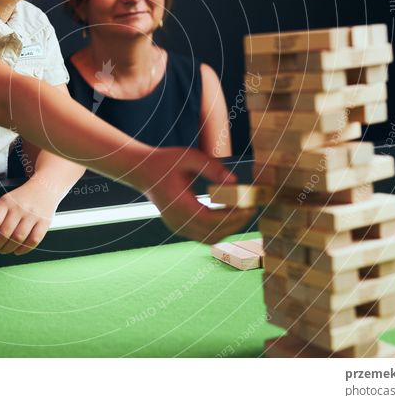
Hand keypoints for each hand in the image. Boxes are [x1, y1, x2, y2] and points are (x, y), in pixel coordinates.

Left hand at [0, 180, 57, 254]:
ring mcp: (33, 216)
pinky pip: (33, 240)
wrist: (45, 187)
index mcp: (7, 201)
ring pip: (18, 238)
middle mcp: (20, 208)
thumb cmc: (21, 198)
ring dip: (8, 249)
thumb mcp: (3, 203)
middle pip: (5, 232)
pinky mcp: (44, 223)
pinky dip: (23, 249)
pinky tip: (17, 250)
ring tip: (3, 249)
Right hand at [126, 147, 253, 243]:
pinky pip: (204, 236)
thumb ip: (212, 167)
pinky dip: (219, 229)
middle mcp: (177, 221)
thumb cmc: (166, 161)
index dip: (233, 216)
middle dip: (236, 223)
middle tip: (252, 208)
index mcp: (179, 205)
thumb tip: (235, 182)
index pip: (212, 220)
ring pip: (209, 238)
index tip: (249, 206)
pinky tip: (230, 215)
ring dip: (229, 229)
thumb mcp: (189, 157)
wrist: (142, 171)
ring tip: (243, 212)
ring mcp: (177, 227)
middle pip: (213, 232)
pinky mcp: (179, 227)